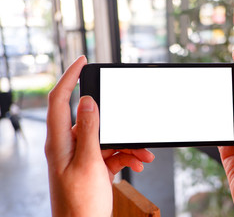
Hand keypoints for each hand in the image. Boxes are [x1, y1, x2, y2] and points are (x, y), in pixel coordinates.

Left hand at [45, 56, 154, 216]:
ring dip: (128, 143)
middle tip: (133, 123)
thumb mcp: (88, 164)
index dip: (69, 77)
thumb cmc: (80, 204)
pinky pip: (114, 151)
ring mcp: (84, 155)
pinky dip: (128, 155)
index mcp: (60, 142)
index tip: (82, 61)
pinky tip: (138, 162)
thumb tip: (88, 100)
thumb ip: (88, 130)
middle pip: (93, 119)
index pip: (59, 99)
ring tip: (143, 154)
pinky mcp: (96, 164)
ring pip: (109, 136)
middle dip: (118, 121)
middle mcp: (70, 145)